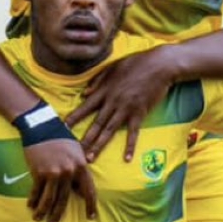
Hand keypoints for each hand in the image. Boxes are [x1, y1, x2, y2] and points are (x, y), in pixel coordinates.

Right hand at [24, 139, 97, 221]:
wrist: (41, 126)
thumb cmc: (60, 137)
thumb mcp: (76, 151)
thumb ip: (79, 169)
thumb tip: (80, 189)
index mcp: (81, 166)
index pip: (89, 191)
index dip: (90, 206)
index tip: (91, 217)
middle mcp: (68, 172)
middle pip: (64, 199)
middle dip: (58, 214)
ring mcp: (53, 173)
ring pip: (49, 199)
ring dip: (43, 211)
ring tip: (39, 218)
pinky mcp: (39, 172)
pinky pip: (36, 191)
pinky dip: (33, 200)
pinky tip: (31, 206)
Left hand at [65, 47, 175, 161]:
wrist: (159, 65)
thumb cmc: (136, 63)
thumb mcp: (112, 67)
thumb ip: (97, 81)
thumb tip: (84, 94)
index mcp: (105, 90)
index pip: (85, 107)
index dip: (74, 117)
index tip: (62, 127)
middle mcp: (112, 101)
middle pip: (96, 123)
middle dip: (84, 138)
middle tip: (75, 152)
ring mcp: (126, 108)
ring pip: (109, 130)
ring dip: (99, 145)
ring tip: (91, 158)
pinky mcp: (140, 113)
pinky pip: (133, 132)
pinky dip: (130, 146)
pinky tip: (126, 158)